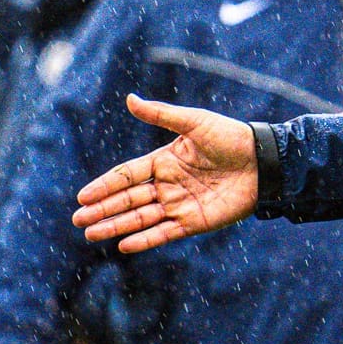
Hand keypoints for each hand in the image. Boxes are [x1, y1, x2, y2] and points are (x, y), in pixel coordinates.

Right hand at [74, 95, 259, 251]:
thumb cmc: (231, 137)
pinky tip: (125, 245)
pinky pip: (165, 232)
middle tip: (78, 220)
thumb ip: (162, 115)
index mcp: (164, 161)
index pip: (127, 176)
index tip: (82, 196)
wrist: (265, 161)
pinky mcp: (195, 222)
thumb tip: (130, 99)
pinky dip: (146, 239)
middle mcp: (168, 184)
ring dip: (116, 226)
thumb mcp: (194, 123)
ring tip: (91, 234)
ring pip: (141, 218)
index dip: (105, 186)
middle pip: (129, 200)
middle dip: (103, 210)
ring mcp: (180, 204)